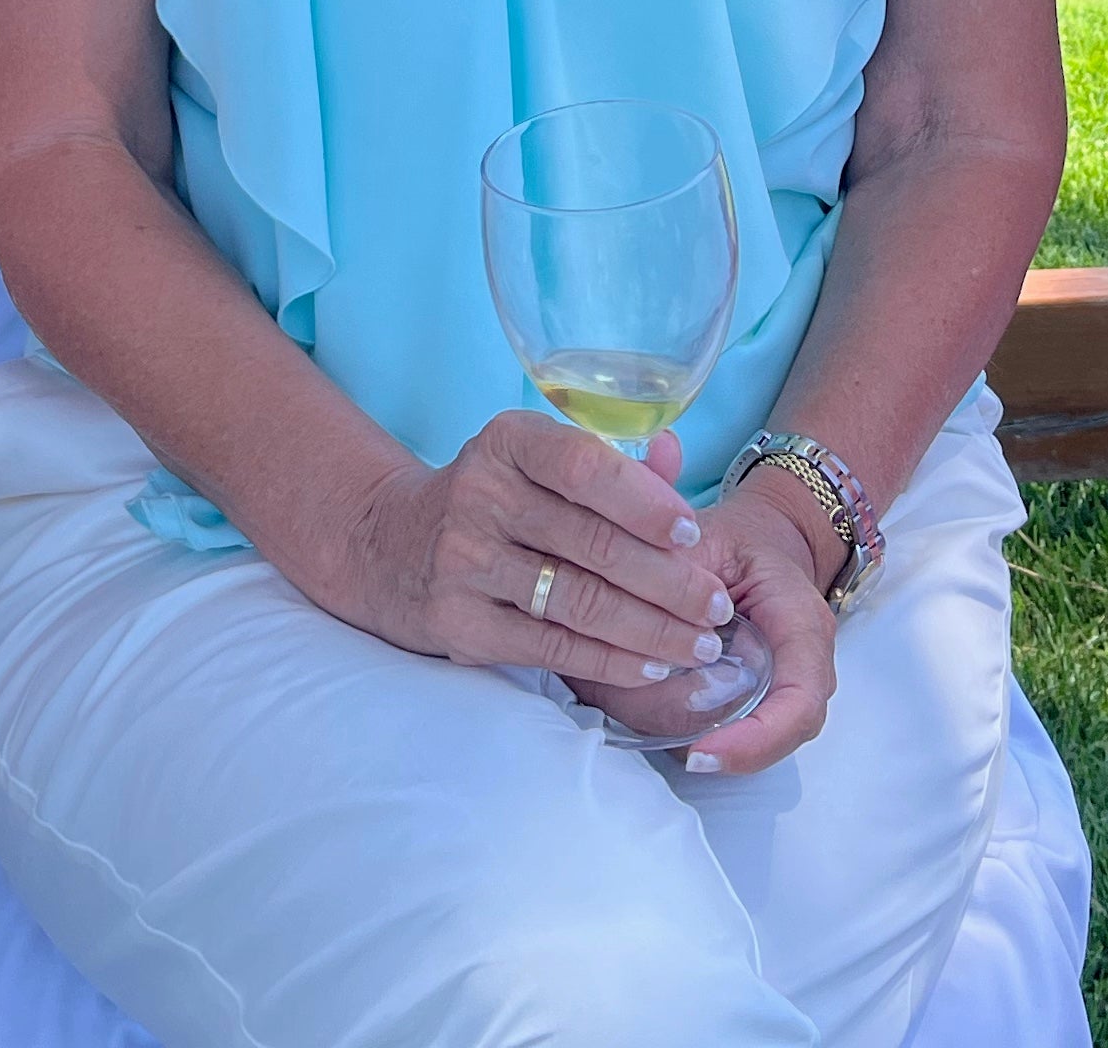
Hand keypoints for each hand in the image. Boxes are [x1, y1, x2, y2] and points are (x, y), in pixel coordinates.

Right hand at [326, 415, 740, 711]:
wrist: (389, 547)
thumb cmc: (493, 500)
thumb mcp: (535, 463)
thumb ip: (609, 466)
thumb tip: (675, 455)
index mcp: (507, 441)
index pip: (584, 466)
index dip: (646, 501)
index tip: (694, 534)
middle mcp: (480, 495)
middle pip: (593, 544)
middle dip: (669, 582)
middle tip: (718, 606)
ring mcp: (464, 563)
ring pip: (578, 603)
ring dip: (652, 630)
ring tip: (701, 645)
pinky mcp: (460, 624)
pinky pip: (551, 647)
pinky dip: (610, 661)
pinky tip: (652, 667)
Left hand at [648, 480, 838, 777]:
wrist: (768, 539)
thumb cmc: (739, 540)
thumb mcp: (708, 541)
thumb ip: (679, 580)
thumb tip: (640, 624)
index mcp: (803, 628)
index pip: (798, 706)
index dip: (753, 742)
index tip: (698, 753)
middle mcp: (807, 671)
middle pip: (772, 739)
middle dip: (710, 743)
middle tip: (640, 714)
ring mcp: (789, 694)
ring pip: (749, 746)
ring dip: (690, 739)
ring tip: (631, 703)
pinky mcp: (765, 704)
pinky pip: (734, 737)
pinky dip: (686, 731)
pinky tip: (641, 702)